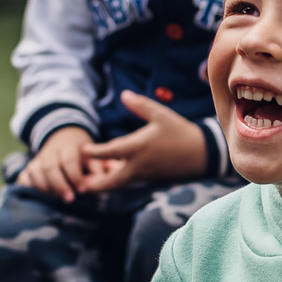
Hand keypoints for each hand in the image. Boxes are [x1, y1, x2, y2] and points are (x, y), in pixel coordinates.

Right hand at [18, 126, 95, 201]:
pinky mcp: (30, 168)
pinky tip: (38, 197)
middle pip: (50, 167)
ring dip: (45, 188)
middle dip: (59, 185)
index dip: (75, 175)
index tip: (82, 190)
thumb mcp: (93, 157)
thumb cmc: (83, 154)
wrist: (65, 138)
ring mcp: (38, 159)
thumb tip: (102, 184)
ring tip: (56, 200)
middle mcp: (51, 152)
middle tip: (69, 199)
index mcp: (69, 147)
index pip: (69, 160)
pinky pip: (24, 177)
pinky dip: (28, 187)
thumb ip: (98, 170)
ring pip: (35, 172)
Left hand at [79, 92, 211, 191]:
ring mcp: (145, 175)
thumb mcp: (161, 115)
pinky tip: (110, 178)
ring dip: (104, 185)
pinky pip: (129, 182)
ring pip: (119, 184)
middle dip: (94, 184)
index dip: (93, 152)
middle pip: (111, 181)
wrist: (203, 154)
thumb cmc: (180, 132)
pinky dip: (117, 182)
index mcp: (138, 148)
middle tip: (78, 184)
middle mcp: (139, 166)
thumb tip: (123, 95)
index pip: (109, 152)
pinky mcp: (151, 179)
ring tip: (88, 186)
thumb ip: (140, 105)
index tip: (81, 149)